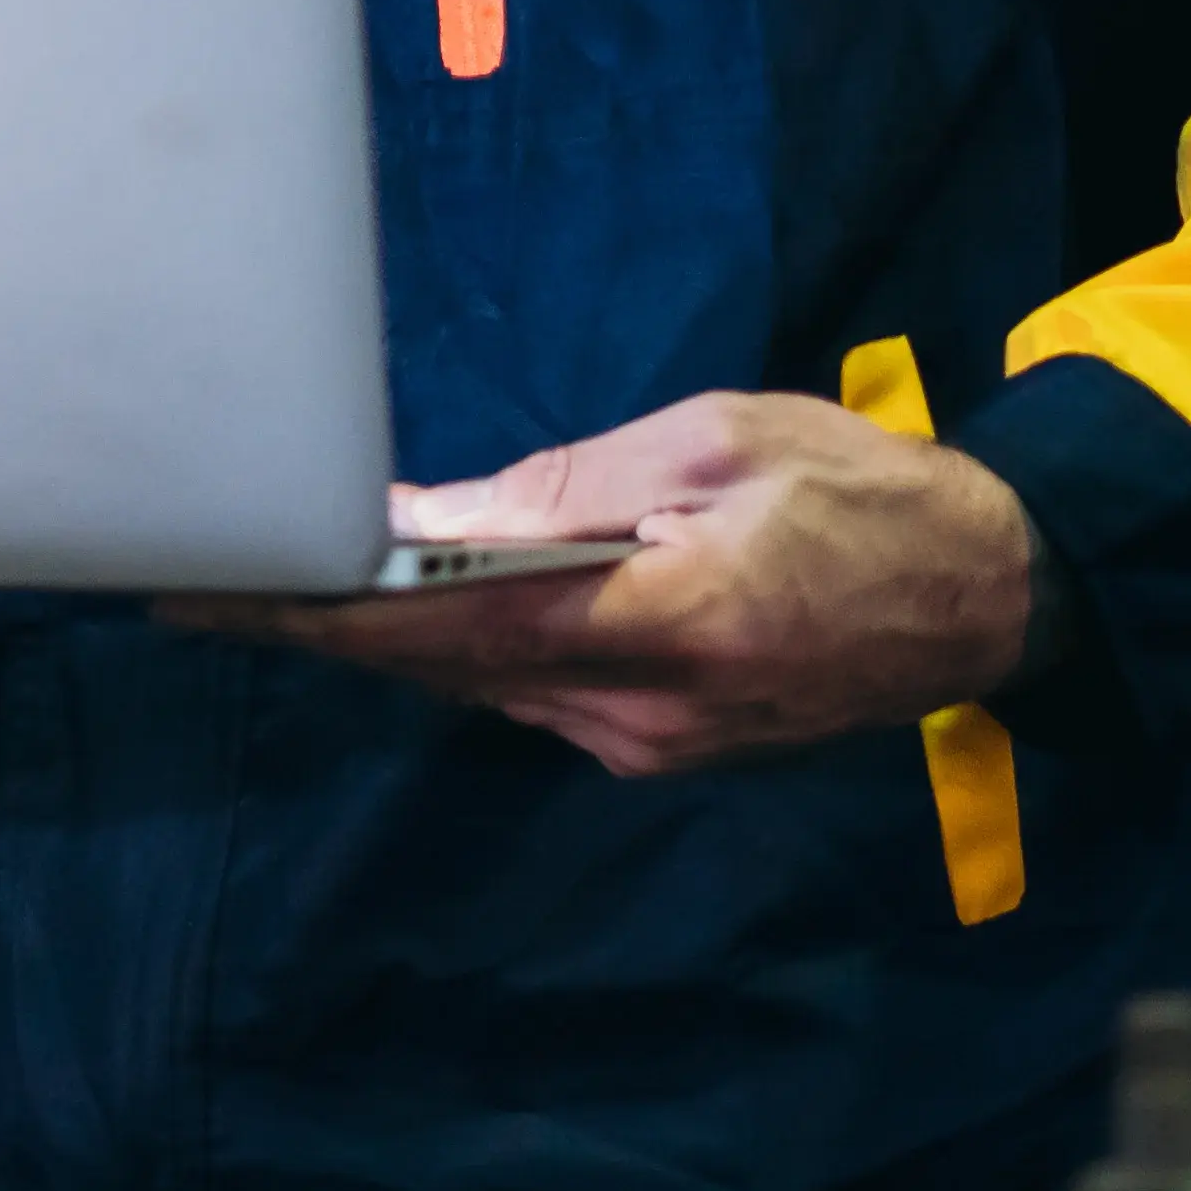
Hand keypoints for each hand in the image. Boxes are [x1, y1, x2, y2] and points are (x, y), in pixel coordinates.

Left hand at [192, 391, 1043, 774]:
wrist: (988, 596)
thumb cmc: (865, 490)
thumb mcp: (720, 442)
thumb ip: (575, 487)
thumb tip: (435, 515)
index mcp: (669, 621)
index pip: (454, 625)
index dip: (327, 611)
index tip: (221, 590)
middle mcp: (646, 709)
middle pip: (443, 667)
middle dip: (324, 621)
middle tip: (202, 569)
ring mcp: (654, 744)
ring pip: (478, 687)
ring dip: (381, 638)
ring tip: (270, 580)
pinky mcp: (662, 747)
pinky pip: (528, 696)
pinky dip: (454, 650)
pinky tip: (397, 603)